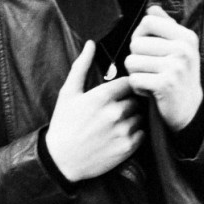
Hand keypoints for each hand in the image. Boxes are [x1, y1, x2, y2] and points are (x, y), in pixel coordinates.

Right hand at [46, 40, 144, 182]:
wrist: (61, 160)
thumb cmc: (63, 123)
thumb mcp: (68, 92)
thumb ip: (81, 66)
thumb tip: (91, 43)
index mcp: (102, 96)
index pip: (130, 81)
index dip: (126, 85)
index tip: (119, 91)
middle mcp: (115, 113)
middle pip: (137, 98)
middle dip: (130, 101)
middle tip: (118, 107)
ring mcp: (123, 131)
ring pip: (141, 116)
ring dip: (134, 117)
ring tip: (118, 122)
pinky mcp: (127, 148)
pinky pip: (143, 133)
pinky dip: (136, 132)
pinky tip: (121, 134)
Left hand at [125, 6, 202, 131]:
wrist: (190, 109)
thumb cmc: (179, 75)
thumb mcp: (179, 48)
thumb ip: (165, 27)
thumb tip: (152, 8)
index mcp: (186, 36)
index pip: (148, 21)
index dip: (140, 34)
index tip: (147, 48)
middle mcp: (183, 49)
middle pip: (136, 43)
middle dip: (137, 58)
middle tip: (151, 70)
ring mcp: (175, 67)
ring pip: (131, 61)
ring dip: (136, 74)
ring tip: (151, 80)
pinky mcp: (165, 85)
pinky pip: (134, 80)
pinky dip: (138, 88)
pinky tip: (151, 91)